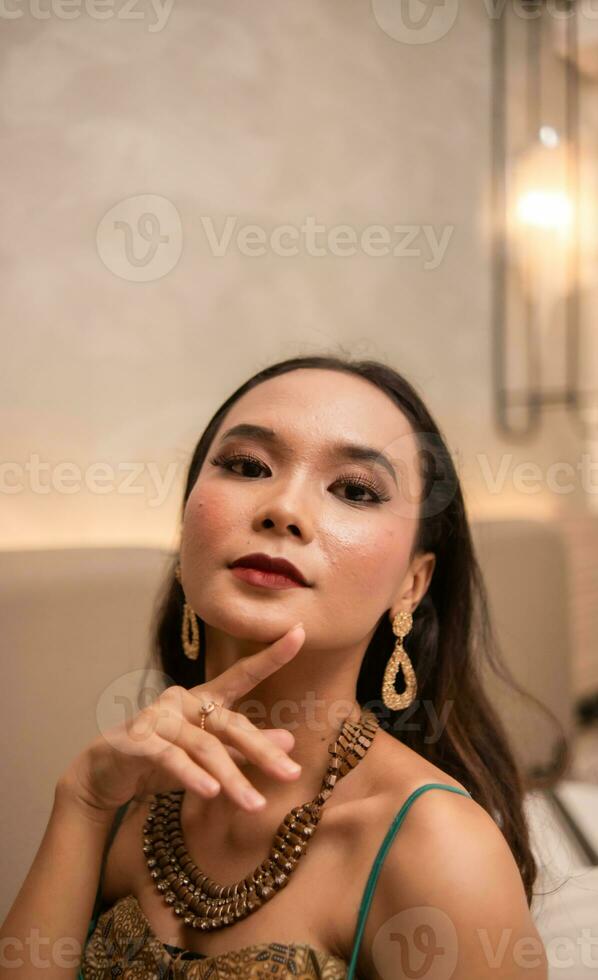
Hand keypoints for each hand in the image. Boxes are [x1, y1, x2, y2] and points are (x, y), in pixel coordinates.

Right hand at [56, 623, 305, 816]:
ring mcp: (158, 718)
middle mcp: (183, 701)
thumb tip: (290, 740)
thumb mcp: (210, 753)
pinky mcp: (138, 741)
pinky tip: (211, 792)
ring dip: (232, 778)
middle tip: (292, 774)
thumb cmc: (163, 757)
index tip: (300, 633)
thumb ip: (245, 746)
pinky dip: (192, 775)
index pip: (242, 675)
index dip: (271, 656)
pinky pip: (170, 758)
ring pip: (204, 746)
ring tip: (256, 805)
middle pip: (230, 723)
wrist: (106, 772)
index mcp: (203, 699)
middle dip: (262, 751)